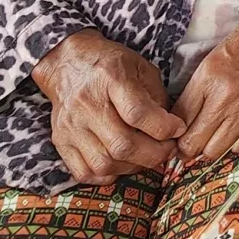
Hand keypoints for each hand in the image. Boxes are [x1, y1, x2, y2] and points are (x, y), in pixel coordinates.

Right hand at [33, 29, 184, 184]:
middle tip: (168, 149)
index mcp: (110, 78)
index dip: (163, 128)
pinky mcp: (61, 142)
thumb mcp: (140, 66)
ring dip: (133, 167)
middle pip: (122, 145)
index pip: (137, 113)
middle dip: (154, 155)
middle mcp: (87, 104)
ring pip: (104, 163)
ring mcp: (71, 126)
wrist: (67, 63)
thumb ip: (157, 96)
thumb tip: (171, 128)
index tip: (178, 129)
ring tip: (146, 156)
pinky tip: (121, 163)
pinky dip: (107, 175)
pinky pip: (84, 173)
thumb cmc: (110, 64)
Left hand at [173, 13, 238, 162]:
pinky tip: (232, 134)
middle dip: (186, 147)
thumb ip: (195, 91)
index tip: (174, 134)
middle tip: (188, 142)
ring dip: (208, 149)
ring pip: (215, 152)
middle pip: (194, 143)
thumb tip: (181, 118)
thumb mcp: (212, 60)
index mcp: (209, 79)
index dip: (173, 130)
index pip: (180, 119)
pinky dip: (232, 146)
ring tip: (209, 140)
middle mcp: (226, 100)